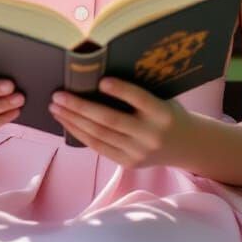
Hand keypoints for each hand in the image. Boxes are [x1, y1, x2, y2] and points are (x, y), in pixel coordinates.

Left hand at [49, 77, 194, 168]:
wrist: (186, 145)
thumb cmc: (167, 112)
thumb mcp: (162, 98)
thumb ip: (138, 93)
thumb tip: (98, 78)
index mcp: (163, 113)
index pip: (140, 99)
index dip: (121, 91)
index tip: (101, 81)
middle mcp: (150, 134)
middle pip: (110, 120)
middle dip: (80, 107)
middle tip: (58, 95)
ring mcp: (139, 151)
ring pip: (100, 134)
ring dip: (73, 120)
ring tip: (55, 108)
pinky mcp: (129, 163)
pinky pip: (99, 147)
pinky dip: (80, 133)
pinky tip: (67, 122)